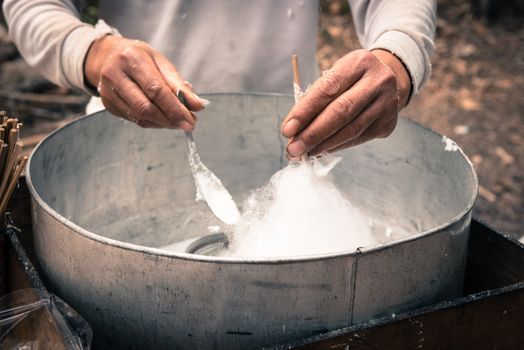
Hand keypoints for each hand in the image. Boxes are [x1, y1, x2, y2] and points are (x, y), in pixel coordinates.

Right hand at [85, 35, 205, 130]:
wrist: (109, 56)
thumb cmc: (140, 58)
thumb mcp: (161, 63)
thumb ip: (179, 85)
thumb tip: (197, 106)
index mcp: (131, 58)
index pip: (155, 89)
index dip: (175, 108)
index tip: (190, 120)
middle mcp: (115, 74)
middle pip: (145, 107)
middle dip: (170, 119)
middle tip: (187, 124)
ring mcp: (108, 91)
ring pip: (140, 117)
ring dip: (163, 123)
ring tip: (177, 120)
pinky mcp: (108, 104)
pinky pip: (134, 119)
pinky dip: (152, 122)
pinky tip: (162, 118)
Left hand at [282, 49, 410, 156]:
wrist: (387, 80)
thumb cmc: (350, 80)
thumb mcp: (335, 77)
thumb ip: (315, 100)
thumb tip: (294, 132)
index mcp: (359, 62)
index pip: (328, 89)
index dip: (305, 111)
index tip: (287, 130)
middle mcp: (378, 81)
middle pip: (341, 112)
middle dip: (313, 133)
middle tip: (293, 149)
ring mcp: (387, 103)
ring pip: (351, 130)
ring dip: (323, 145)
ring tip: (304, 153)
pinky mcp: (388, 123)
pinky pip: (358, 139)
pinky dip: (336, 146)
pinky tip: (321, 150)